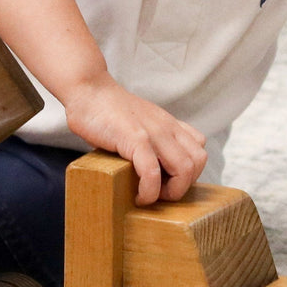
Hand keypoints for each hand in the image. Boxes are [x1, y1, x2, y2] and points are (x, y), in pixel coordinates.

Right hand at [63, 74, 207, 204]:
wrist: (87, 90)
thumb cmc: (107, 112)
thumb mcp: (140, 122)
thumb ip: (151, 140)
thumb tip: (150, 171)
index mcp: (170, 124)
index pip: (199, 151)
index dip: (188, 174)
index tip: (166, 183)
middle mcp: (167, 127)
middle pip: (198, 162)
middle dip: (183, 186)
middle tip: (159, 194)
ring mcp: (153, 132)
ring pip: (184, 170)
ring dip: (170, 192)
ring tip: (148, 196)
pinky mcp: (134, 138)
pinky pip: (152, 172)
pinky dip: (148, 192)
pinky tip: (136, 196)